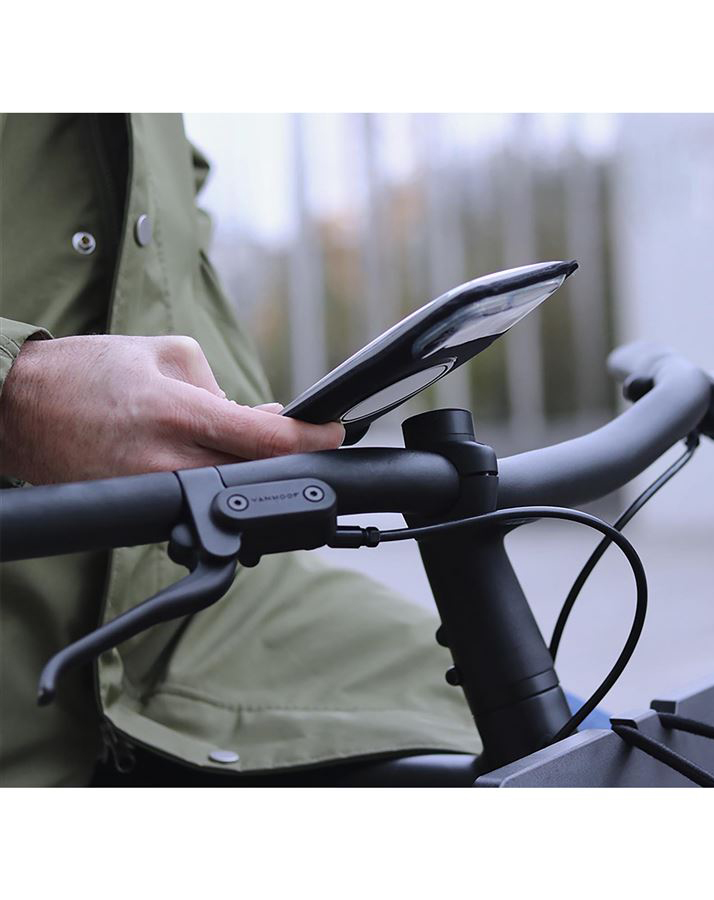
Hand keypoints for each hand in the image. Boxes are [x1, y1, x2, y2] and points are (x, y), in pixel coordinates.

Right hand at [0, 335, 343, 483]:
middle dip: (284, 458)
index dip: (310, 440)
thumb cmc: (89, 372)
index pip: (265, 439)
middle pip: (255, 472)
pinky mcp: (140, 509)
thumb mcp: (166, 354)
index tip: (335, 434)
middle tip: (300, 439)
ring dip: (249, 470)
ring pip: (228, 491)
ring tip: (246, 443)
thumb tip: (258, 419)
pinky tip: (212, 460)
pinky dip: (215, 480)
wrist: (18, 406)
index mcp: (176, 411)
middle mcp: (166, 460)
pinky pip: (195, 500)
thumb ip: (220, 388)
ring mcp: (151, 491)